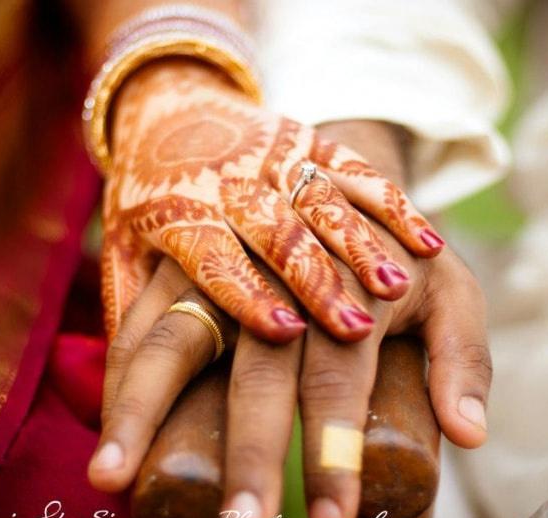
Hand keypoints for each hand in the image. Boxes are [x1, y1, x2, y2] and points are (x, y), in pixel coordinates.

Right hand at [88, 119, 490, 517]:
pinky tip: (107, 422)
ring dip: (143, 408)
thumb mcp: (448, 284)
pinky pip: (137, 312)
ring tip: (112, 479)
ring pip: (178, 335)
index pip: (340, 377)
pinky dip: (119, 368)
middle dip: (250, 451)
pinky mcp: (176, 251)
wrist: (331, 158)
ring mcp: (219, 253)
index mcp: (350, 278)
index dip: (336, 451)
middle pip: (257, 369)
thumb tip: (469, 436)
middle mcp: (278, 265)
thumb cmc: (392, 244)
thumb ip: (461, 356)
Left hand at [101, 60, 444, 343]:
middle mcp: (231, 181)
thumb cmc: (145, 194)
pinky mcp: (308, 141)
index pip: (215, 255)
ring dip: (361, 244)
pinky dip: (391, 203)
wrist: (167, 106)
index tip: (284, 332)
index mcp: (179, 210)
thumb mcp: (121, 243)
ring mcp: (274, 157)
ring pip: (322, 201)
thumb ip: (130, 304)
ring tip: (396, 289)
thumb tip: (131, 380)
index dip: (247, 293)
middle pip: (277, 232)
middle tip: (354, 329)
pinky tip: (426, 242)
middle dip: (316, 280)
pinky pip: (355, 171)